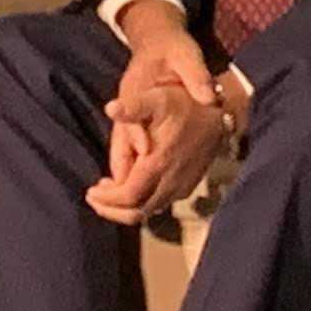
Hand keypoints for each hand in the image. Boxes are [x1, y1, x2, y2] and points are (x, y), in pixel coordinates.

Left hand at [88, 89, 229, 222]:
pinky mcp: (188, 186)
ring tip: (107, 191)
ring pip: (149, 211)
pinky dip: (141, 202)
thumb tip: (110, 108)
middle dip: (111, 210)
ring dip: (125, 207)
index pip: (128, 197)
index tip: (90, 191)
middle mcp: (171, 182)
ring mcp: (181, 186)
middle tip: (94, 196)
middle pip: (137, 213)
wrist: (221, 112)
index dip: (106, 200)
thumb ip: (133, 106)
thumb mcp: (157, 98)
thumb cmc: (185, 103)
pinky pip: (160, 204)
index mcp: (159, 164)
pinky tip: (131, 185)